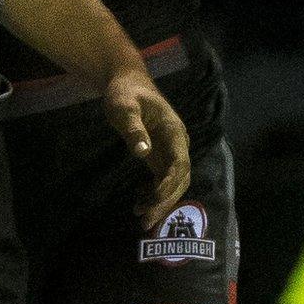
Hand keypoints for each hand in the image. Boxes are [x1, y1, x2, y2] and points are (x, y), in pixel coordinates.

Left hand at [104, 69, 190, 227]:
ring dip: (161, 201)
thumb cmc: (125, 93)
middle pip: (179, 178)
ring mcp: (169, 151)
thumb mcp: (123, 107)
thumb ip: (133, 128)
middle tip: (146, 220)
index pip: (179, 163)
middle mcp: (177, 143)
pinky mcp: (159, 155)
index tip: (155, 198)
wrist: (127, 84)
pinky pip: (162, 180)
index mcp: (173, 131)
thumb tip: (143, 152)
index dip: (170, 183)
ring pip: (173, 182)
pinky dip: (154, 193)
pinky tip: (139, 201)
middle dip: (165, 200)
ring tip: (141, 217)